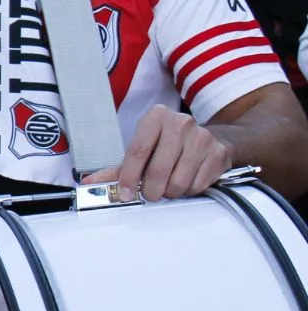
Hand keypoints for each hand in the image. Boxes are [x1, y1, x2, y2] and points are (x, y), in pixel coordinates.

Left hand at [81, 103, 233, 201]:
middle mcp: (180, 123)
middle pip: (158, 170)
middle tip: (150, 193)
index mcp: (156, 117)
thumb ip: (118, 167)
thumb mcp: (144, 148)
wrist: (213, 138)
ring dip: (170, 191)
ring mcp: (202, 138)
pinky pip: (197, 185)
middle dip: (150, 190)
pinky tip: (186, 180)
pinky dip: (188, 190)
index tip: (124, 193)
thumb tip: (90, 183)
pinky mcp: (218, 153)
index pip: (137, 151)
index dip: (128, 177)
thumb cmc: (170, 144)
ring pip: (178, 182)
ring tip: (168, 185)